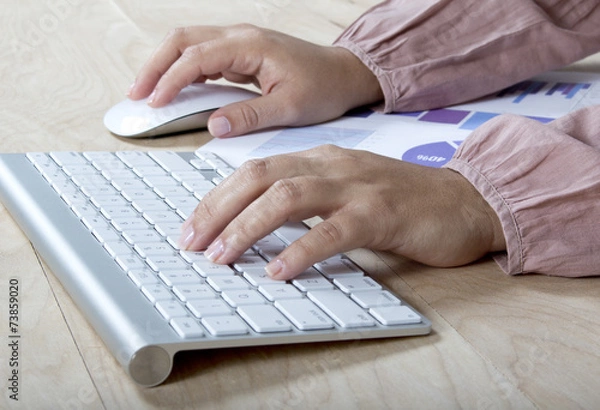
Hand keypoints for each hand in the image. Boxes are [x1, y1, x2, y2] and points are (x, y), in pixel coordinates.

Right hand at [128, 24, 382, 137]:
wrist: (345, 75)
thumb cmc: (324, 87)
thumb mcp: (290, 108)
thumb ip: (251, 115)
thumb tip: (214, 125)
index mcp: (251, 46)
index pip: (197, 57)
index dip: (170, 79)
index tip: (153, 102)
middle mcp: (241, 37)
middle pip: (183, 40)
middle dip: (155, 65)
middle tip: (136, 95)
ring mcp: (240, 43)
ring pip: (189, 44)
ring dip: (165, 65)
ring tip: (147, 93)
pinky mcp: (242, 54)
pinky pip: (204, 56)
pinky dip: (184, 70)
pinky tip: (175, 89)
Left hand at [179, 145, 505, 279]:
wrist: (463, 201)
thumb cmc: (400, 200)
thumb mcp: (345, 189)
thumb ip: (306, 199)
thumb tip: (256, 225)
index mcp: (320, 158)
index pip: (255, 169)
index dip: (218, 197)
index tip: (193, 225)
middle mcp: (332, 164)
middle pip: (260, 177)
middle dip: (218, 210)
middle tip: (191, 243)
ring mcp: (357, 186)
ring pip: (288, 196)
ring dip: (247, 228)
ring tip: (221, 257)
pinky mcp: (382, 213)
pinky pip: (333, 230)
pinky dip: (301, 249)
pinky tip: (279, 271)